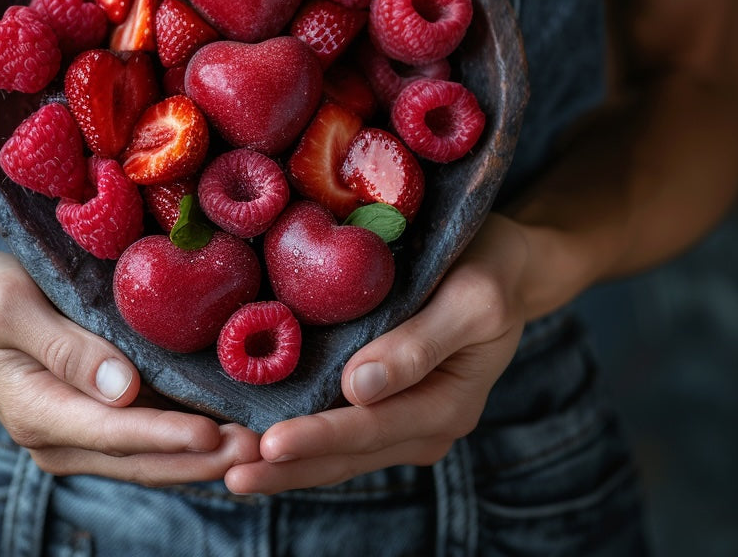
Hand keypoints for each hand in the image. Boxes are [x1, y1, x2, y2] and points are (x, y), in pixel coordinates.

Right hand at [0, 249, 260, 483]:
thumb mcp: (8, 306)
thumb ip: (65, 347)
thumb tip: (123, 388)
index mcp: (37, 410)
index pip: (116, 431)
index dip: (169, 435)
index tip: (218, 435)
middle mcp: (56, 436)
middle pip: (140, 458)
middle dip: (202, 458)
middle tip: (263, 448)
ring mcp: (71, 433)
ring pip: (144, 458)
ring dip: (198, 457)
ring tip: (257, 446)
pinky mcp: (85, 419)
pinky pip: (138, 440)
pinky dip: (179, 441)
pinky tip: (221, 430)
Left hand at [223, 215, 529, 494]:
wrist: (509, 265)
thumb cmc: (491, 272)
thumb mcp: (470, 300)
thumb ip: (417, 345)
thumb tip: (358, 390)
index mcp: (446, 407)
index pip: (369, 430)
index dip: (317, 440)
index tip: (268, 445)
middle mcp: (420, 425)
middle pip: (343, 456)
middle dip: (285, 468)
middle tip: (229, 472)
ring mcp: (400, 416)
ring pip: (334, 451)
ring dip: (283, 462)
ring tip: (228, 464)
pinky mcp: (381, 397)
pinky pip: (334, 426)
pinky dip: (295, 434)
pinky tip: (253, 434)